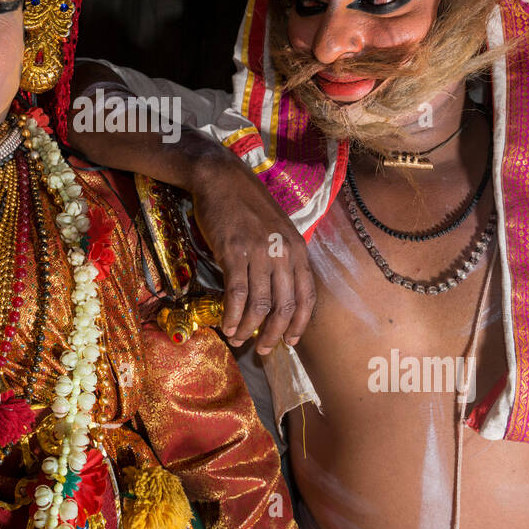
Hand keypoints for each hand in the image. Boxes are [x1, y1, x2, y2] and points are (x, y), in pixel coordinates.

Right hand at [186, 153, 316, 354]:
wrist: (221, 179)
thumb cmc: (248, 205)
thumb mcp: (277, 230)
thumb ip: (283, 258)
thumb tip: (277, 294)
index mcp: (298, 249)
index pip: (307, 297)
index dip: (299, 324)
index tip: (289, 341)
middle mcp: (283, 253)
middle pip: (284, 306)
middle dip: (273, 333)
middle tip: (264, 350)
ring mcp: (259, 252)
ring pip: (260, 304)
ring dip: (249, 328)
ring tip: (238, 339)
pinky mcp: (234, 252)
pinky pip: (237, 294)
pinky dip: (232, 315)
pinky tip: (227, 326)